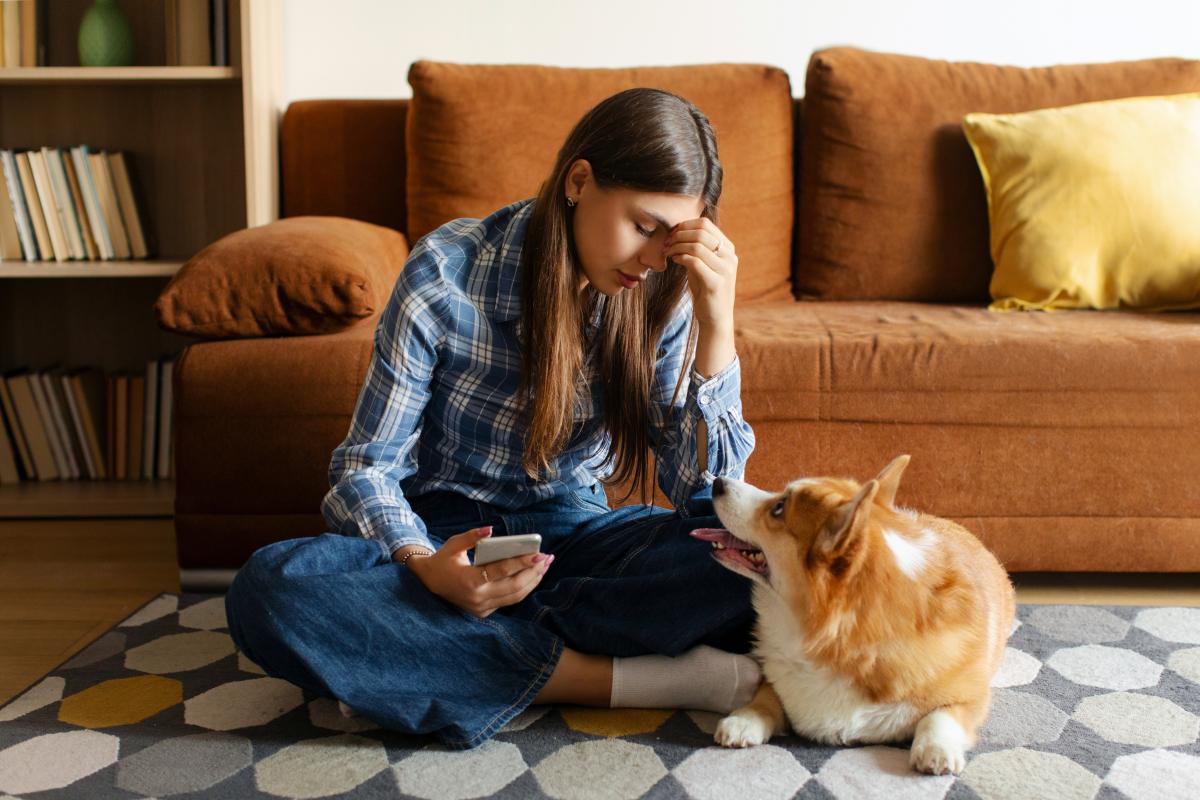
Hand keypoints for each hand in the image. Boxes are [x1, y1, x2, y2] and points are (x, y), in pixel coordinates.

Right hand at [401, 526, 553, 617]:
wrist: (428, 583)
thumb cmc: (443, 560)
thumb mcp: (453, 544)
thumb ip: (472, 536)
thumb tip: (491, 529)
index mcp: (469, 581)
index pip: (501, 571)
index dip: (521, 563)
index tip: (538, 554)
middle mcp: (477, 598)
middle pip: (514, 587)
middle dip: (534, 573)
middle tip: (548, 558)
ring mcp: (481, 608)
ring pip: (515, 596)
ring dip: (533, 581)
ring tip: (545, 566)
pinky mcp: (484, 612)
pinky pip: (509, 600)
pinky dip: (523, 588)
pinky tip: (533, 575)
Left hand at [662, 217, 736, 328]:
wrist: (715, 318)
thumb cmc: (706, 290)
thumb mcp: (703, 265)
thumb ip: (696, 249)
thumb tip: (677, 232)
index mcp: (728, 249)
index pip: (706, 224)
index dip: (685, 225)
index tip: (671, 233)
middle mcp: (730, 257)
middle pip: (701, 232)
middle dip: (679, 235)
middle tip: (666, 242)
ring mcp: (725, 270)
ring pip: (697, 246)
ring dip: (677, 246)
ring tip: (668, 252)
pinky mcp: (716, 283)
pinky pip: (695, 262)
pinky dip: (681, 258)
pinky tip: (674, 261)